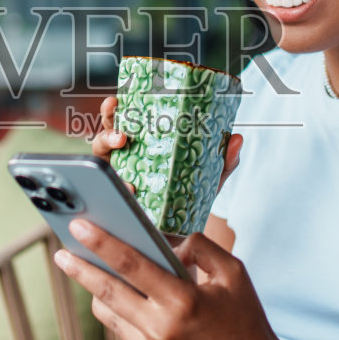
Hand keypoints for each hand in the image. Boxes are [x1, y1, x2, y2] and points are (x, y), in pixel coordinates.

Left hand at [54, 218, 287, 339]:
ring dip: (100, 294)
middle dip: (80, 269)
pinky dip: (131, 320)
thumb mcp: (234, 275)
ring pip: (112, 316)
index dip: (101, 242)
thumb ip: (201, 248)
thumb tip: (168, 240)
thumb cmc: (248, 323)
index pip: (132, 264)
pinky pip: (129, 339)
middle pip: (108, 292)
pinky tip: (140, 312)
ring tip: (92, 276)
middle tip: (61, 252)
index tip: (78, 226)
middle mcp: (163, 331)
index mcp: (184, 301)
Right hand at [90, 95, 243, 191]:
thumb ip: (223, 161)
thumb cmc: (189, 201)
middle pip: (107, 131)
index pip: (128, 119)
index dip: (117, 108)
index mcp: (143, 144)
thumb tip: (236, 138)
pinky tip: (130, 187)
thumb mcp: (208, 179)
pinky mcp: (117, 201)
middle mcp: (125, 158)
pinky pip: (110, 191)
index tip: (117, 100)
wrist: (182, 239)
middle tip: (118, 121)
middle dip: (108, 121)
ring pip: (101, 158)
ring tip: (121, 143)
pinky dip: (119, 187)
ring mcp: (118, 179)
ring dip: (106, 144)